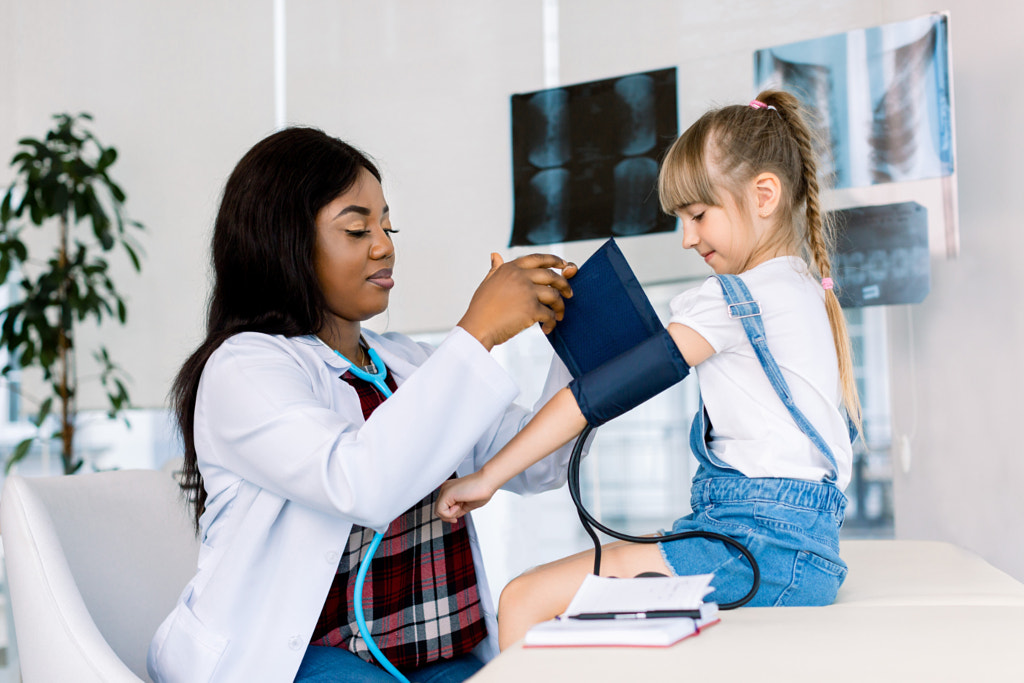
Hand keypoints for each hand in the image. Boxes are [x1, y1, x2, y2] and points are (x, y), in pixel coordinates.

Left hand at [435, 471, 500, 522]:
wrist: (487, 482)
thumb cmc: (482, 491)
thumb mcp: (466, 505)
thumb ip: (457, 510)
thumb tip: (451, 517)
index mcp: (450, 490)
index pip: (442, 507)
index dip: (448, 516)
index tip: (455, 519)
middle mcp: (446, 488)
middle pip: (438, 509)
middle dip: (448, 516)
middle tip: (458, 515)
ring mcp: (445, 490)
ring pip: (438, 511)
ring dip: (450, 515)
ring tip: (460, 507)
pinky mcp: (446, 493)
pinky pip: (441, 511)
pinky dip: (450, 513)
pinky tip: (459, 506)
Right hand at [458, 253, 577, 349]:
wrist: (477, 328)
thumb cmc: (481, 309)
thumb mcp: (487, 283)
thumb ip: (495, 269)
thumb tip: (495, 255)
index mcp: (510, 269)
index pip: (537, 259)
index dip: (554, 260)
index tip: (564, 264)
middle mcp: (520, 277)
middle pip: (552, 275)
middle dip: (564, 284)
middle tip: (569, 294)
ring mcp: (527, 292)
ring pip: (554, 295)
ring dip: (560, 306)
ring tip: (559, 315)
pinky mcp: (531, 309)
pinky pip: (550, 314)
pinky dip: (552, 322)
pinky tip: (547, 328)